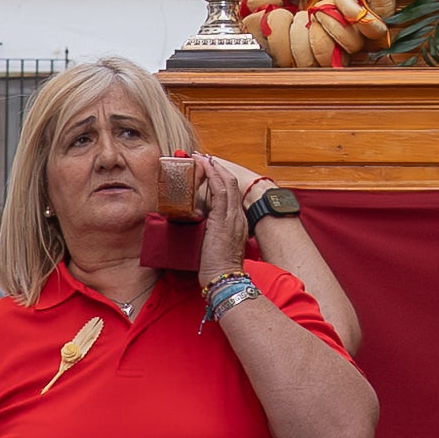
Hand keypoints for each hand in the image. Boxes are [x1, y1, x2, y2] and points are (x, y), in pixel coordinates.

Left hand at [188, 156, 257, 292]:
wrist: (225, 280)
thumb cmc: (219, 269)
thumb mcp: (218, 247)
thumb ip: (214, 234)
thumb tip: (201, 229)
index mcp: (238, 223)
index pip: (232, 195)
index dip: (221, 179)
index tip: (210, 170)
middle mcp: (238, 217)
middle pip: (231, 184)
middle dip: (217, 169)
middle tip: (204, 157)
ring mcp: (232, 217)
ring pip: (227, 184)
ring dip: (214, 168)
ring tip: (202, 157)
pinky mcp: (223, 220)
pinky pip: (220, 191)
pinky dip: (213, 176)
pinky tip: (206, 167)